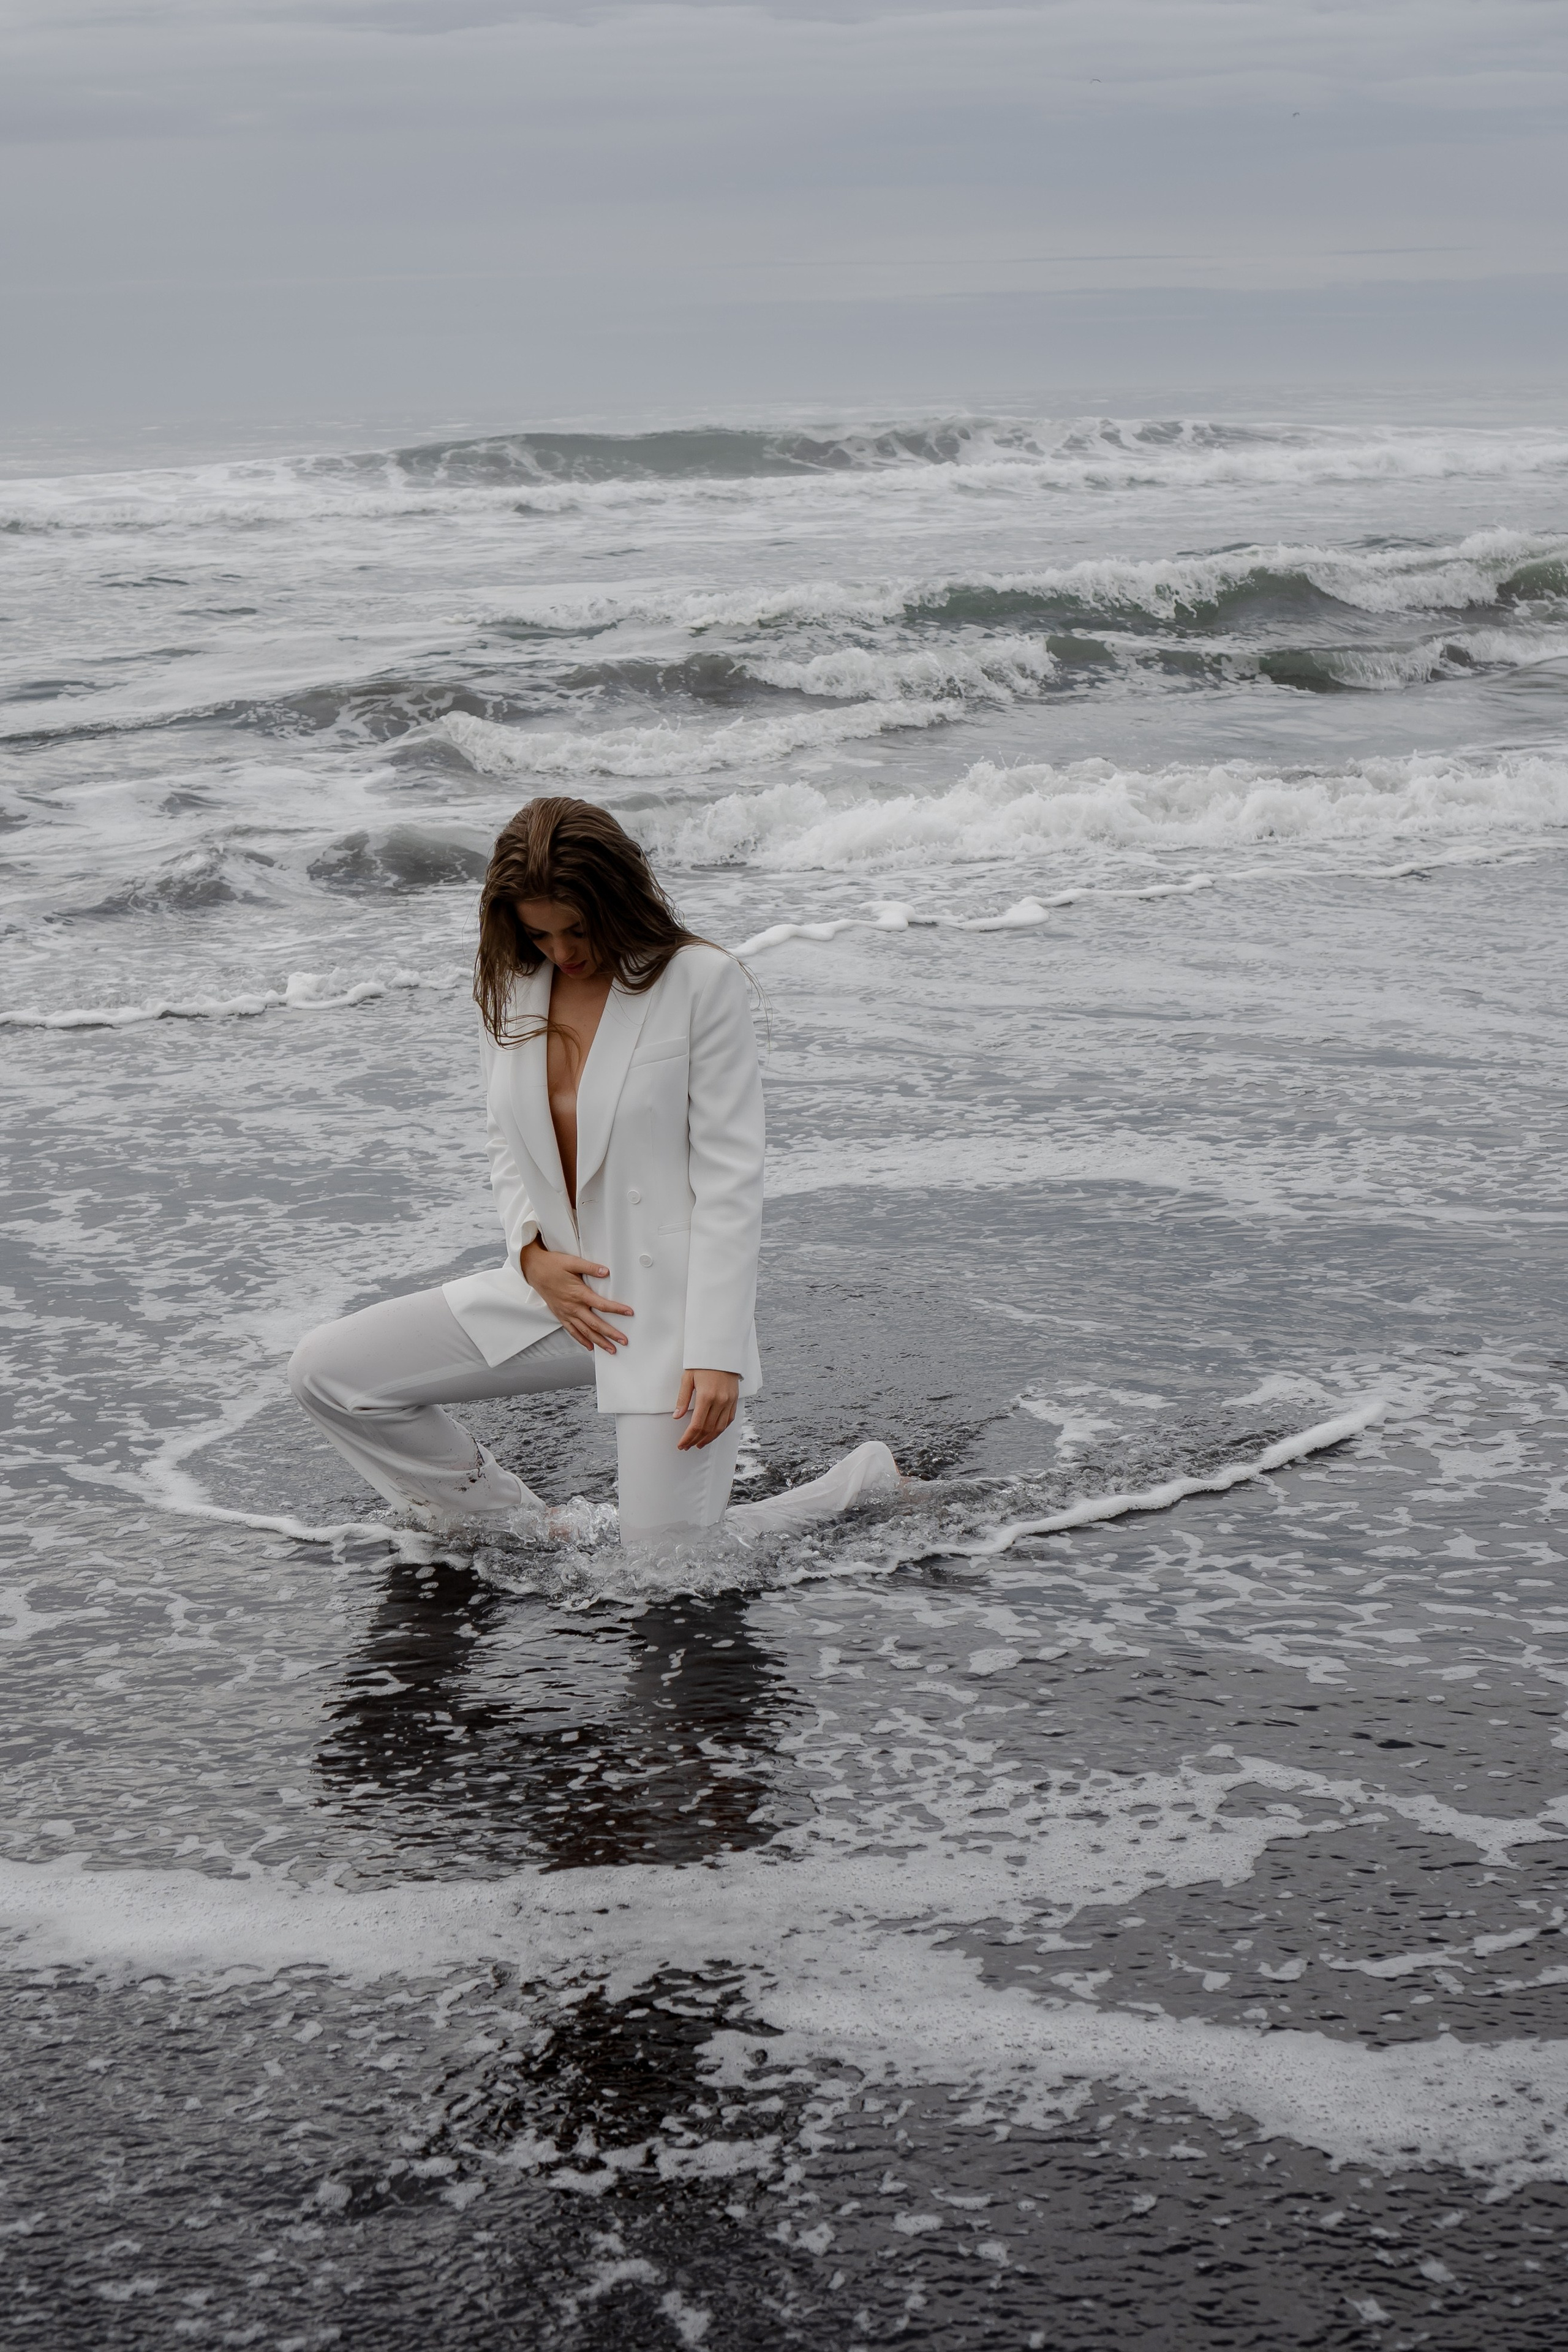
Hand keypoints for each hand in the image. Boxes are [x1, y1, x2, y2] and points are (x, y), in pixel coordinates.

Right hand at [520, 1238, 632, 1353]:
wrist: (534, 1270)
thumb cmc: (552, 1265)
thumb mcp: (572, 1262)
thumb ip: (590, 1268)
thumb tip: (606, 1271)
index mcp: (578, 1293)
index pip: (601, 1305)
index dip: (617, 1309)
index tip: (629, 1313)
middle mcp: (573, 1307)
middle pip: (595, 1324)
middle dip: (611, 1334)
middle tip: (623, 1341)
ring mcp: (566, 1313)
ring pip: (585, 1331)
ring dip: (599, 1342)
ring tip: (611, 1350)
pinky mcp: (560, 1315)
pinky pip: (572, 1331)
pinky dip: (581, 1340)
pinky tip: (590, 1346)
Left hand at [674, 1367, 739, 1451]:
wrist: (722, 1351)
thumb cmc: (703, 1363)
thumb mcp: (688, 1378)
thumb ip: (682, 1399)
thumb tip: (677, 1416)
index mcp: (706, 1396)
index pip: (696, 1425)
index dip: (688, 1437)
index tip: (681, 1444)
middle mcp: (720, 1401)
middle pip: (708, 1429)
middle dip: (696, 1440)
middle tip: (687, 1446)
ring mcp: (729, 1401)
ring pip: (720, 1428)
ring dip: (709, 1439)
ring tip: (699, 1444)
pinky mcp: (735, 1399)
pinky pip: (729, 1420)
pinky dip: (720, 1429)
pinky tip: (713, 1434)